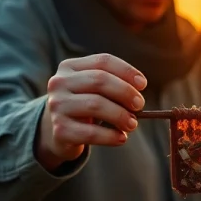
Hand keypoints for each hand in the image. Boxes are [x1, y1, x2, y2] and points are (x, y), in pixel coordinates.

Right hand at [37, 53, 147, 168]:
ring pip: (95, 105)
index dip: (126, 71)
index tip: (143, 84)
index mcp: (69, 67)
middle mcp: (59, 83)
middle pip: (100, 80)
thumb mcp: (94, 90)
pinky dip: (110, 136)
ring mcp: (57, 106)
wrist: (58, 131)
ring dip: (120, 115)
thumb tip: (138, 98)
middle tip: (140, 105)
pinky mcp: (59, 130)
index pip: (103, 61)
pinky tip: (121, 138)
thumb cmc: (84, 106)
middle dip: (125, 93)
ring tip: (132, 124)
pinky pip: (90, 133)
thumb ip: (114, 86)